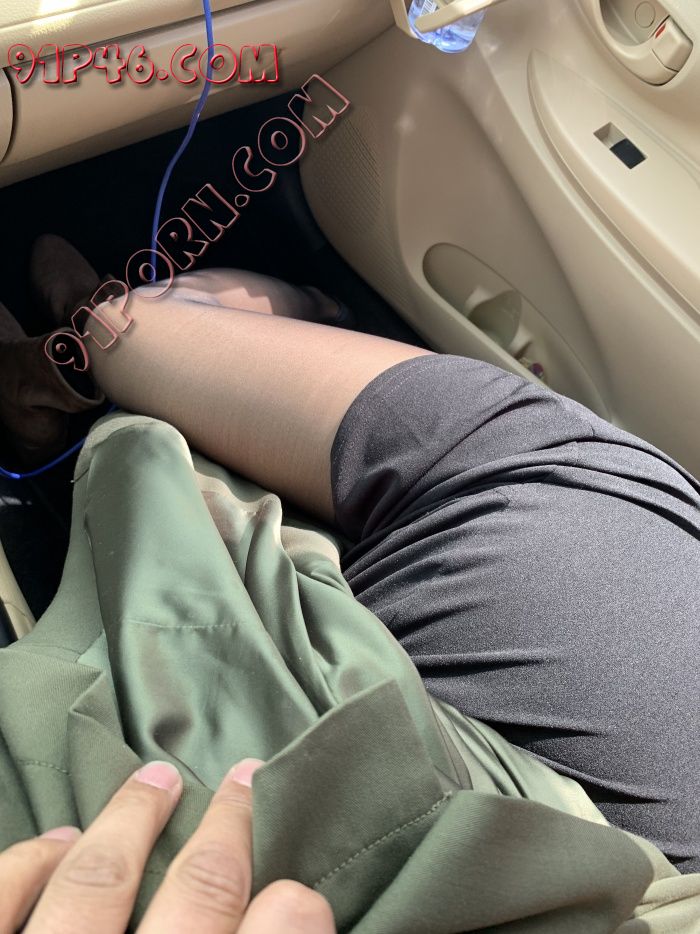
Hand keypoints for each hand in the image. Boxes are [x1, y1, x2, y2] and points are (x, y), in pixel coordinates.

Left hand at [1, 759, 334, 932]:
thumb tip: (297, 916)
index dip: (293, 918)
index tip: (305, 887)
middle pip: (195, 903)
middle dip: (227, 834)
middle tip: (247, 778)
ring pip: (95, 886)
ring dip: (130, 825)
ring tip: (156, 781)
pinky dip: (29, 865)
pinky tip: (58, 840)